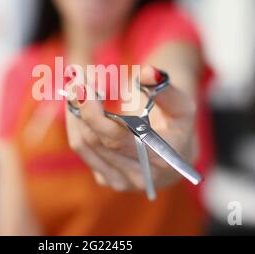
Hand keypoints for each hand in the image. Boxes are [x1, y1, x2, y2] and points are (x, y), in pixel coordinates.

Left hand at [64, 65, 197, 190]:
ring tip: (74, 88)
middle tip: (76, 79)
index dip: (94, 113)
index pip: (116, 138)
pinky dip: (76, 124)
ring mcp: (119, 181)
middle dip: (82, 106)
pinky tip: (77, 105)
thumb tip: (149, 72)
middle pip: (95, 140)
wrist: (175, 155)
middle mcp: (138, 176)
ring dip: (74, 113)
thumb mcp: (181, 105)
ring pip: (82, 144)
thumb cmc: (178, 125)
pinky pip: (82, 150)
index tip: (83, 86)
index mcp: (159, 159)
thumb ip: (165, 89)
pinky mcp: (106, 179)